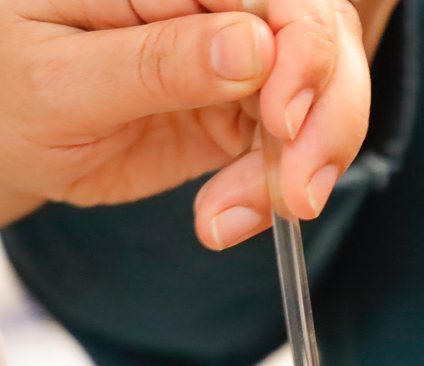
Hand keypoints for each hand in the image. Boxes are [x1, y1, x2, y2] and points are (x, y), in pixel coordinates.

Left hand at [0, 0, 370, 247]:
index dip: (303, 52)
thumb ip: (158, 61)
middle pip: (321, 39)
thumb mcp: (63, 79)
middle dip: (326, 122)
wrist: (9, 138)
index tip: (283, 122)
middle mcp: (216, 6)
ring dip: (301, 171)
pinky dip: (272, 195)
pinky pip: (293, 152)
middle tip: (297, 196)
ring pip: (324, 101)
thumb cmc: (9, 92)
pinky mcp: (245, 112)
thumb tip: (253, 47)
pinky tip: (224, 219)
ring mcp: (239, 59)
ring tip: (232, 217)